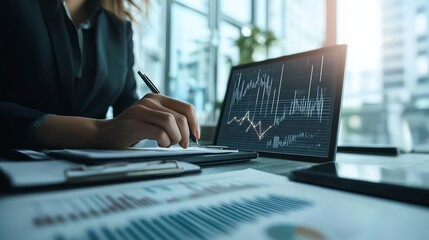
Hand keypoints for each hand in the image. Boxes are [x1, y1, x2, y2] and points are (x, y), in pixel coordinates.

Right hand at [35, 93, 199, 148]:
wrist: (104, 135)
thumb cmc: (132, 130)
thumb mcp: (153, 120)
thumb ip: (170, 120)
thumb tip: (192, 132)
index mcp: (157, 98)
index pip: (186, 108)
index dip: (195, 123)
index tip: (195, 136)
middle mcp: (150, 100)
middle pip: (180, 117)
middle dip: (186, 135)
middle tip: (182, 145)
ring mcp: (141, 110)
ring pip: (171, 123)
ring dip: (174, 138)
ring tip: (167, 143)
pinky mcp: (134, 122)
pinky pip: (159, 133)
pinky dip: (164, 142)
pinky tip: (159, 144)